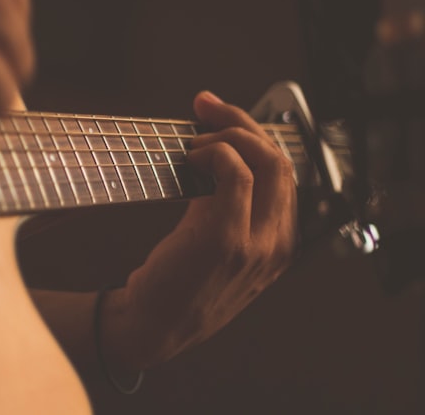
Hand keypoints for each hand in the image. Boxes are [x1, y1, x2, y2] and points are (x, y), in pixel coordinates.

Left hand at [103, 91, 296, 370]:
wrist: (152, 328)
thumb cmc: (177, 284)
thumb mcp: (220, 250)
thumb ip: (230, 209)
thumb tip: (216, 154)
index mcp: (280, 245)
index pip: (285, 174)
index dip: (255, 136)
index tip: (220, 116)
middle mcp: (277, 244)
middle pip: (281, 160)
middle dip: (244, 122)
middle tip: (207, 108)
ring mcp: (255, 242)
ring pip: (264, 161)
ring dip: (227, 135)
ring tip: (194, 141)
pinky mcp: (225, 238)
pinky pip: (234, 173)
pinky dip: (214, 153)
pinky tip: (191, 158)